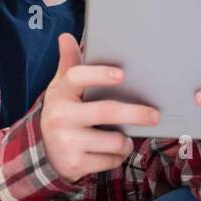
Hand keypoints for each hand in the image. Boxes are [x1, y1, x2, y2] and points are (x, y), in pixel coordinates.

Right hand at [40, 33, 160, 182]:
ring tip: (126, 138)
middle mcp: (61, 116)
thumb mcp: (62, 89)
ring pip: (113, 141)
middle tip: (154, 115)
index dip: (99, 74)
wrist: (45, 153)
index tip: (122, 75)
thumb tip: (66, 37)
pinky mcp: (75, 163)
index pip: (77, 78)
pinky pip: (110, 160)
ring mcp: (67, 142)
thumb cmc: (64, 112)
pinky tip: (111, 152)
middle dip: (135, 113)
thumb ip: (69, 63)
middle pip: (106, 112)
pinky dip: (118, 157)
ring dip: (127, 141)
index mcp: (60, 93)